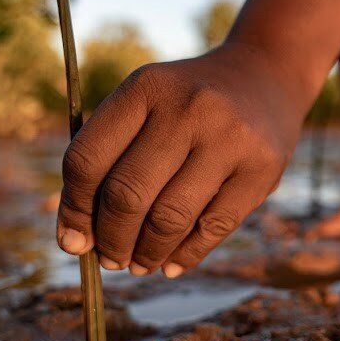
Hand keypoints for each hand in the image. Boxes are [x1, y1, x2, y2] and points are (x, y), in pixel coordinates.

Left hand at [55, 44, 302, 276]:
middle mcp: (188, 108)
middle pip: (128, 194)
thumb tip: (75, 241)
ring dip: (146, 254)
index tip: (73, 240)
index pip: (88, 159)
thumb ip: (107, 158)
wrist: (265, 76)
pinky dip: (185, 256)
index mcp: (146, 88)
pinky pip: (213, 227)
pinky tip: (171, 263)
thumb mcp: (146, 104)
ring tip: (139, 264)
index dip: (74, 209)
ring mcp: (230, 138)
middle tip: (110, 259)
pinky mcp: (262, 167)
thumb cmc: (188, 104)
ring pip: (169, 218)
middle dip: (111, 239)